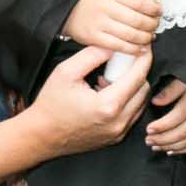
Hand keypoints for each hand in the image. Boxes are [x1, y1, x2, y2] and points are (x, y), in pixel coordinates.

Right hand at [27, 45, 151, 157]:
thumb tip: (113, 47)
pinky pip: (132, 115)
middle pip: (144, 90)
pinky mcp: (116, 137)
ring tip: (109, 81)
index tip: (144, 48)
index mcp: (107, 105)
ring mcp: (118, 132)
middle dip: (137, 73)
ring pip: (140, 103)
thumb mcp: (66, 72)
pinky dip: (127, 101)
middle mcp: (118, 122)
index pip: (138, 77)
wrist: (42, 135)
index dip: (143, 59)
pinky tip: (107, 94)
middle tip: (120, 64)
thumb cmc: (50, 105)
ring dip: (132, 88)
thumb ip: (92, 56)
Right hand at [64, 0, 160, 53]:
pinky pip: (119, 46)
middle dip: (151, 25)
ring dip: (145, 38)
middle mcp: (105, 7)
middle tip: (155, 26)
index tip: (159, 11)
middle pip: (137, 20)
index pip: (139, 1)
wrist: (68, 8)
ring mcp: (99, 23)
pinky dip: (133, 49)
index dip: (153, 9)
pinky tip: (141, 49)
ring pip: (130, 35)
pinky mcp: (94, 38)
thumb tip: (153, 7)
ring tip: (149, 38)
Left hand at [146, 79, 185, 155]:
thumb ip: (171, 89)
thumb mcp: (185, 75)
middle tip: (148, 141)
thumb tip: (155, 102)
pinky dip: (185, 150)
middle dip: (164, 140)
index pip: (177, 118)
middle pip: (183, 132)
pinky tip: (172, 151)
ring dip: (172, 147)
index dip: (161, 126)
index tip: (148, 129)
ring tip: (156, 147)